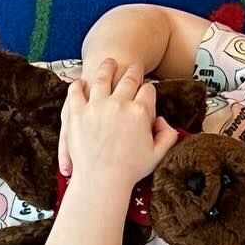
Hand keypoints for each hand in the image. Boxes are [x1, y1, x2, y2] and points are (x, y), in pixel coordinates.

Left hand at [60, 59, 180, 190]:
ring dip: (107, 68)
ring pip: (103, 78)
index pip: (148, 90)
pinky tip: (82, 83)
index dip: (149, 88)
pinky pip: (76, 91)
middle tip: (134, 66)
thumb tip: (164, 121)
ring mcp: (97, 106)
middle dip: (133, 71)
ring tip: (109, 62)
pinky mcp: (77, 112)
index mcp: (141, 112)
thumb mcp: (158, 154)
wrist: (102, 181)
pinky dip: (80, 85)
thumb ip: (167, 135)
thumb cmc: (130, 170)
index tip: (147, 89)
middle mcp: (119, 104)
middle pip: (129, 79)